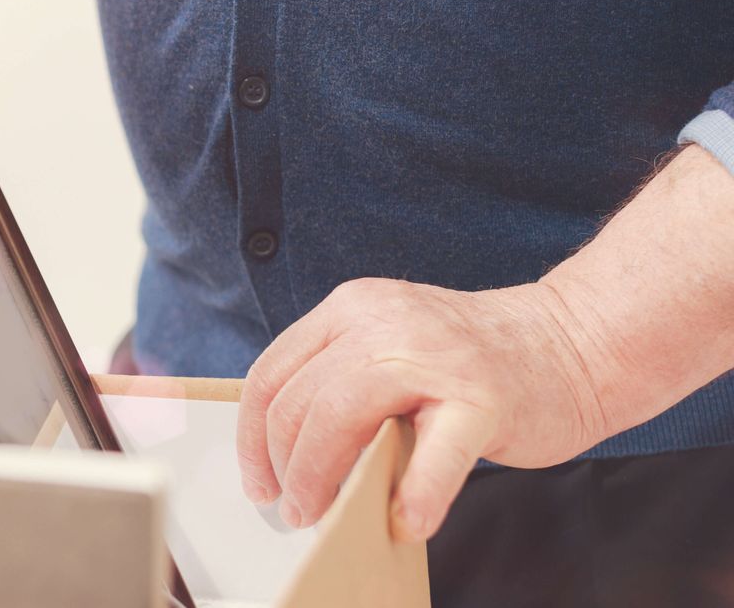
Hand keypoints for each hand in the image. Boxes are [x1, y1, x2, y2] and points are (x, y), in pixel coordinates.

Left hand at [236, 278, 612, 541]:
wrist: (577, 342)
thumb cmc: (475, 362)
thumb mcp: (390, 345)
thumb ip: (342, 380)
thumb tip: (288, 456)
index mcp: (352, 309)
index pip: (273, 374)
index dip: (253, 437)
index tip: (259, 480)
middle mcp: (383, 322)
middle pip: (299, 403)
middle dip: (287, 468)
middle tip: (295, 509)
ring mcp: (434, 357)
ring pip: (341, 420)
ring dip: (323, 480)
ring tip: (326, 516)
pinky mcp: (483, 397)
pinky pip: (433, 455)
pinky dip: (414, 496)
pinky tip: (406, 521)